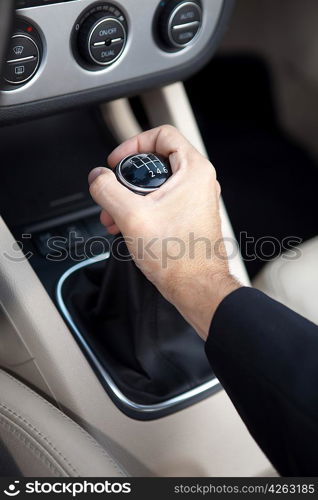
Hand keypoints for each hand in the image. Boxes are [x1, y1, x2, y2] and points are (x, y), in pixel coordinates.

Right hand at [88, 125, 239, 339]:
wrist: (196, 287)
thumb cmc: (179, 256)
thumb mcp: (131, 216)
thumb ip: (108, 190)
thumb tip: (97, 177)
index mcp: (193, 171)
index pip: (162, 135)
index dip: (134, 144)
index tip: (118, 161)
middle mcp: (199, 182)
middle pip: (157, 161)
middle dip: (128, 177)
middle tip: (112, 189)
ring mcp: (196, 200)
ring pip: (158, 185)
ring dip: (131, 197)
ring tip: (113, 215)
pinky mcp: (190, 216)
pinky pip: (163, 202)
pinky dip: (142, 209)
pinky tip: (125, 226)